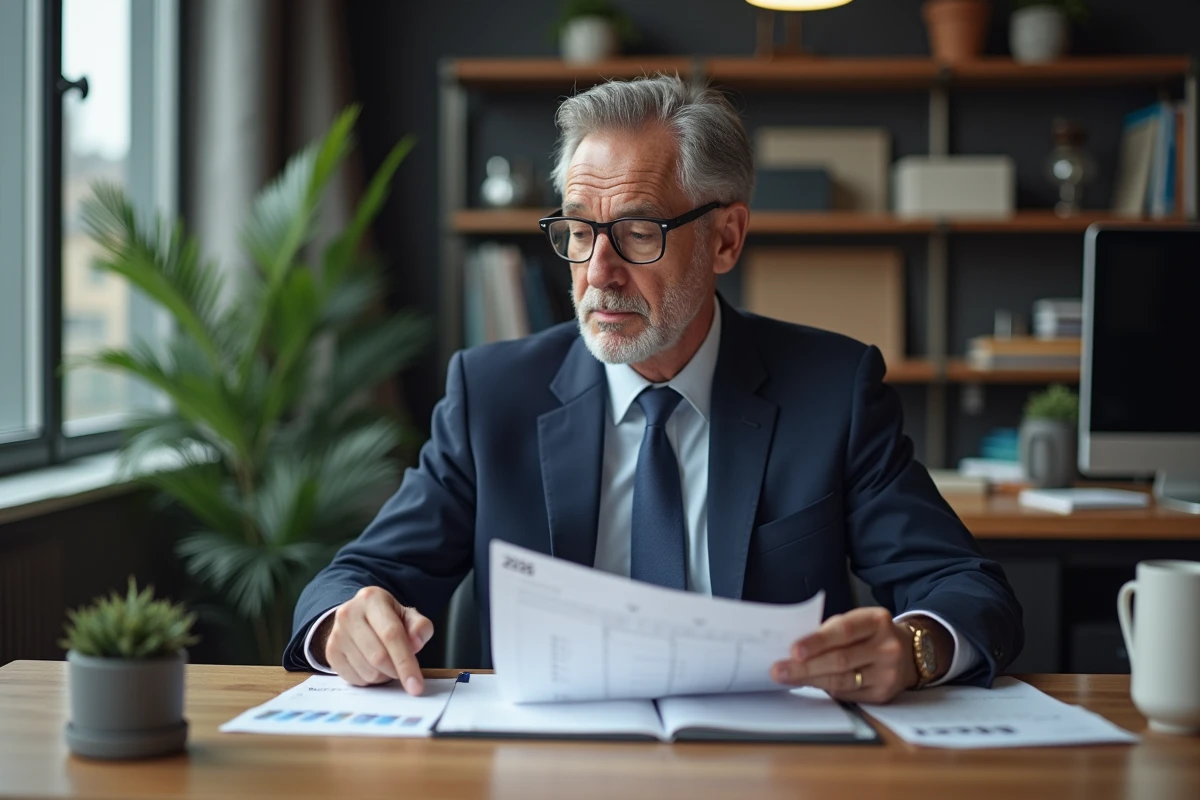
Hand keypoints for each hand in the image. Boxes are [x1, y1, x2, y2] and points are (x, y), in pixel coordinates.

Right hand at [314, 586, 433, 693]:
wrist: (359, 617)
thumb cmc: (388, 619)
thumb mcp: (409, 616)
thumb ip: (420, 627)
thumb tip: (415, 644)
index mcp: (372, 599)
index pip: (392, 635)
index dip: (406, 662)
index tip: (416, 686)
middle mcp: (349, 613)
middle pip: (378, 657)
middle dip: (396, 671)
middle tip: (404, 671)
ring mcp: (336, 633)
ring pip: (367, 671)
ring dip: (384, 676)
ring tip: (387, 663)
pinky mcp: (330, 652)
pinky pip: (355, 679)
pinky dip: (370, 680)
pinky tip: (372, 666)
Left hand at [770, 607, 918, 703]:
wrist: (910, 653)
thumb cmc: (870, 635)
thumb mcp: (856, 622)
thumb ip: (830, 631)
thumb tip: (794, 649)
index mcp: (877, 621)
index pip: (844, 631)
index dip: (817, 641)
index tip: (793, 650)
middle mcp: (887, 647)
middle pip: (841, 660)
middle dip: (805, 666)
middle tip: (779, 669)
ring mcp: (888, 673)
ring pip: (843, 681)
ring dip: (811, 680)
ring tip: (787, 678)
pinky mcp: (885, 694)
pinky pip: (849, 695)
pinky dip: (826, 690)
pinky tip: (810, 685)